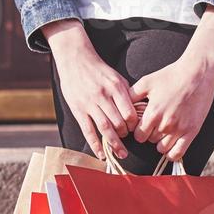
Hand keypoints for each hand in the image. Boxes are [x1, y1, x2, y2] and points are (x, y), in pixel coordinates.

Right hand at [43, 20, 136, 159]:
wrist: (76, 60)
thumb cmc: (98, 70)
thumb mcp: (116, 77)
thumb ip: (126, 93)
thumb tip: (137, 110)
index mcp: (115, 87)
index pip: (129, 112)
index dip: (134, 124)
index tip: (135, 129)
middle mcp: (103, 96)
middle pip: (118, 122)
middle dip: (125, 134)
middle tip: (127, 138)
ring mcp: (89, 104)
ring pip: (105, 128)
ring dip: (114, 143)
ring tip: (121, 153)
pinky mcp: (78, 110)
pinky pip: (88, 131)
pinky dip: (95, 145)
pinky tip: (102, 154)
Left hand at [132, 9, 213, 161]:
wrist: (197, 73)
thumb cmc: (171, 75)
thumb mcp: (147, 82)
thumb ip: (132, 95)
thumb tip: (121, 106)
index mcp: (153, 113)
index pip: (138, 136)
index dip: (139, 132)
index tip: (142, 126)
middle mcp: (165, 124)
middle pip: (150, 141)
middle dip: (150, 135)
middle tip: (155, 126)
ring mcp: (179, 129)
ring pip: (163, 148)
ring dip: (160, 143)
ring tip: (163, 132)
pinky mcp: (192, 131)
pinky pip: (178, 153)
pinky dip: (172, 154)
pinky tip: (170, 147)